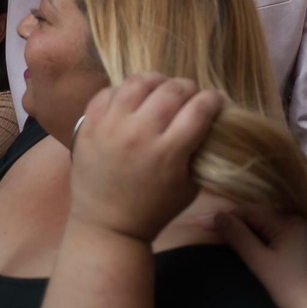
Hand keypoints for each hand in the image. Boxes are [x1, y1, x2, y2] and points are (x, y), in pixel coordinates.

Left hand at [66, 74, 223, 243]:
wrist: (108, 225)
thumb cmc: (154, 209)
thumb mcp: (190, 186)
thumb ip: (201, 150)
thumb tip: (211, 118)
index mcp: (168, 152)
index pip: (199, 108)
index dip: (214, 99)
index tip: (216, 100)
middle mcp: (139, 134)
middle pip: (172, 90)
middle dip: (189, 88)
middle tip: (191, 95)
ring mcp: (111, 126)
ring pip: (139, 82)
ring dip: (157, 81)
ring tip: (162, 89)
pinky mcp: (89, 125)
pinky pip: (110, 91)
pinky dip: (126, 91)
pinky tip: (134, 99)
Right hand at [210, 206, 306, 307]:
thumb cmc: (287, 287)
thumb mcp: (260, 261)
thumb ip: (239, 237)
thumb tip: (218, 216)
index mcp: (287, 221)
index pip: (248, 212)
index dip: (223, 216)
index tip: (198, 222)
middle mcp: (295, 221)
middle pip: (256, 216)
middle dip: (230, 220)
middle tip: (202, 225)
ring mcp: (299, 232)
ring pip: (263, 224)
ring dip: (241, 227)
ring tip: (216, 230)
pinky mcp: (299, 245)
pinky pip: (272, 232)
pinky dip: (254, 235)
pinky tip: (240, 238)